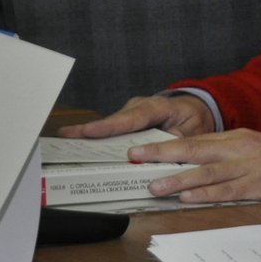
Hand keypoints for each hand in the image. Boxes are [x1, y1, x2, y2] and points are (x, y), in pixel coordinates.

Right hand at [59, 93, 215, 139]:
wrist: (195, 110)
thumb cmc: (193, 119)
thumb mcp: (193, 130)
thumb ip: (178, 141)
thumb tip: (161, 154)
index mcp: (158, 107)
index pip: (132, 117)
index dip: (110, 125)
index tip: (90, 131)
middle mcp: (140, 108)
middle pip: (113, 122)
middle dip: (90, 130)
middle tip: (66, 136)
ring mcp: (131, 114)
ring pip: (110, 128)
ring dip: (89, 136)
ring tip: (65, 142)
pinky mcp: (127, 123)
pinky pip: (112, 133)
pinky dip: (98, 141)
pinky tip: (79, 148)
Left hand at [130, 130, 260, 204]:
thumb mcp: (249, 146)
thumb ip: (222, 153)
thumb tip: (189, 163)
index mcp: (233, 139)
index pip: (193, 141)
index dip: (163, 146)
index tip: (137, 150)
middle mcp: (236, 150)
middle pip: (194, 150)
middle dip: (162, 155)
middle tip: (135, 159)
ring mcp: (247, 167)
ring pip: (207, 172)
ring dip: (179, 179)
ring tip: (155, 186)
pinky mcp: (258, 185)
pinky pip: (228, 190)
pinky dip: (207, 194)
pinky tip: (189, 198)